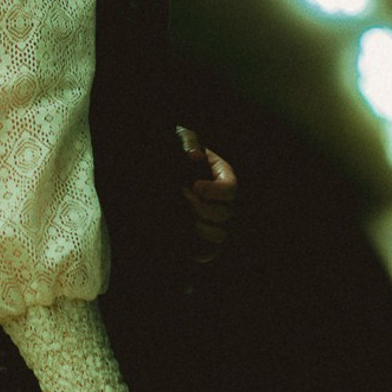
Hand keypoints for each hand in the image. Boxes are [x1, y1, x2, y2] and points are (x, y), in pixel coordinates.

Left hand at [178, 127, 237, 261]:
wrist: (160, 167)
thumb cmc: (175, 150)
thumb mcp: (181, 139)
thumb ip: (188, 143)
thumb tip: (194, 157)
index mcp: (224, 176)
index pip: (231, 190)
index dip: (215, 191)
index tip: (194, 186)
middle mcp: (224, 201)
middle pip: (225, 215)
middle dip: (200, 207)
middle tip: (180, 195)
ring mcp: (215, 220)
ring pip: (219, 235)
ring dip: (198, 227)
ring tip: (179, 213)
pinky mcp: (202, 237)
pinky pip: (208, 252)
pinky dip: (199, 251)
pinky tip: (183, 242)